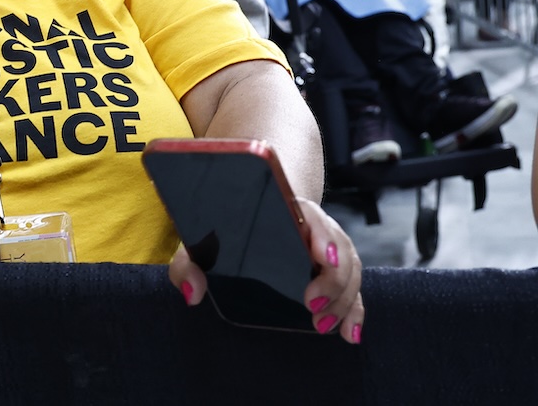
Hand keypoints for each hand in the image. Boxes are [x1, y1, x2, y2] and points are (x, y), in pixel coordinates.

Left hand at [169, 198, 363, 343]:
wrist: (243, 220)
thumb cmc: (223, 231)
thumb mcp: (201, 244)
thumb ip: (189, 264)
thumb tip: (192, 292)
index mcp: (285, 208)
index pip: (312, 215)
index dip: (323, 236)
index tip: (322, 258)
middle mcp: (312, 225)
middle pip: (338, 246)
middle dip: (333, 279)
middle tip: (313, 306)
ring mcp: (326, 248)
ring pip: (350, 269)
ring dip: (343, 299)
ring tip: (323, 325)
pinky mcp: (332, 272)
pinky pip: (353, 289)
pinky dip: (354, 311)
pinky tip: (349, 333)